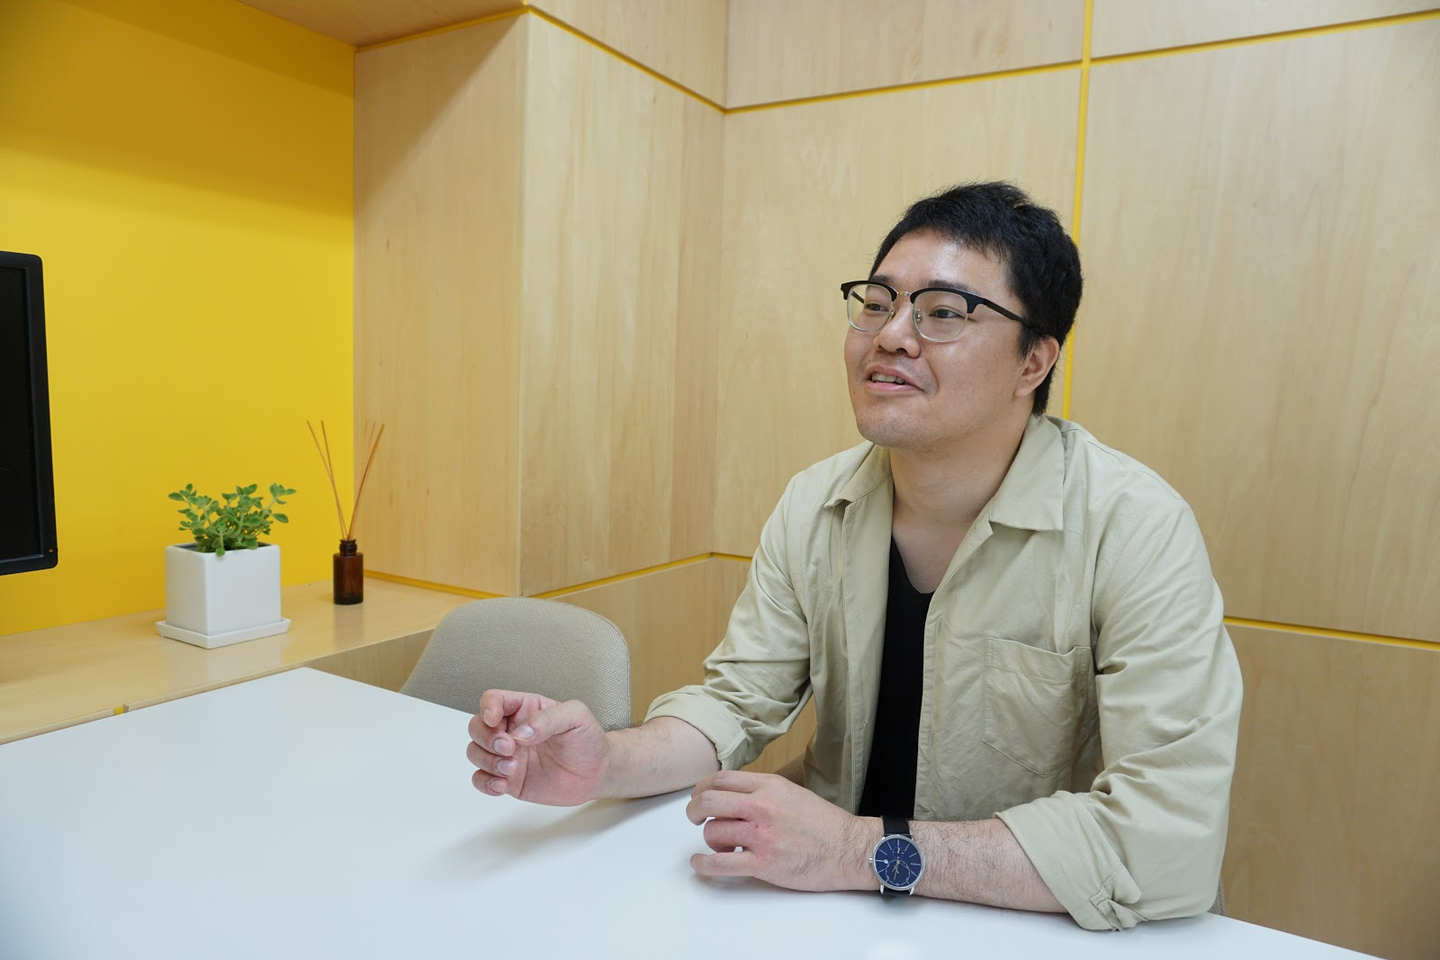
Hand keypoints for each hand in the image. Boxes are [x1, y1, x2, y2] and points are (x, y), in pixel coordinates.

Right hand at [467, 690, 608, 805]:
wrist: (597, 773)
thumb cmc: (587, 740)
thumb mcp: (577, 717)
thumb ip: (549, 718)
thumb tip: (522, 731)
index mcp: (525, 708)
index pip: (493, 699)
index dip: (488, 707)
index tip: (494, 720)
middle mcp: (512, 730)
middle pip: (477, 726)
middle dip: (487, 738)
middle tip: (510, 748)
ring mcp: (508, 755)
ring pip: (475, 752)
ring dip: (487, 761)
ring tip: (512, 769)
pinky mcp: (509, 779)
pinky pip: (482, 779)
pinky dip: (485, 783)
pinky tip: (502, 785)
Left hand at [685, 770, 877, 891]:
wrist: (849, 849)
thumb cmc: (823, 823)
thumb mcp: (792, 792)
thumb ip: (762, 790)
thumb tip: (733, 794)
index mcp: (769, 786)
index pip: (720, 779)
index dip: (702, 788)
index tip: (700, 797)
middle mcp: (762, 806)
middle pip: (708, 801)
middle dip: (694, 810)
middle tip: (694, 818)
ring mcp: (761, 836)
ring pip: (712, 832)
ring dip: (709, 840)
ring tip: (720, 845)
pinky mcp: (763, 863)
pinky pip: (721, 864)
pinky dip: (704, 865)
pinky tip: (700, 864)